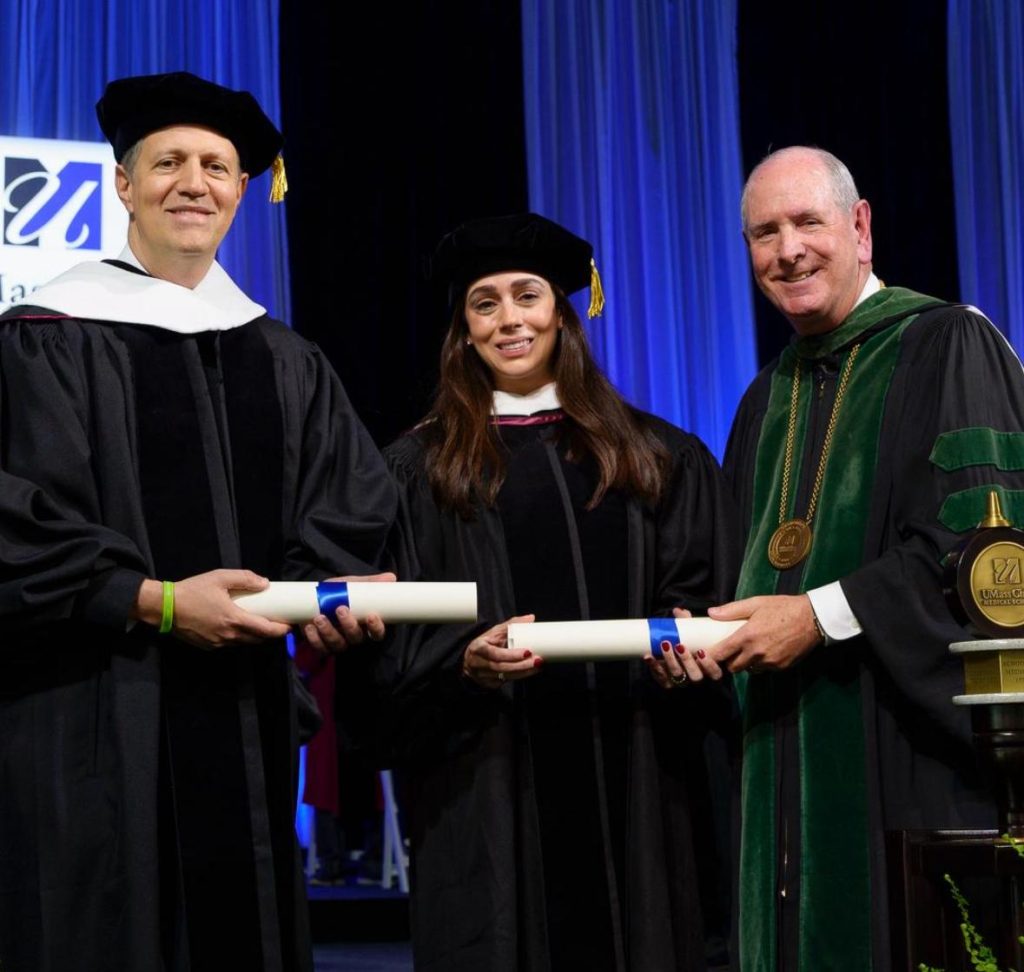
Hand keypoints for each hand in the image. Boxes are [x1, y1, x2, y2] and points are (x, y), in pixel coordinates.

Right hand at [138, 570, 292, 648]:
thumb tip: (265, 583)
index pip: (265, 631)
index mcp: (234, 619)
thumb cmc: (193, 590)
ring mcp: (218, 643)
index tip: (290, 625)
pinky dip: (238, 637)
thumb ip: (245, 578)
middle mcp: (228, 636)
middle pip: (257, 639)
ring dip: (254, 636)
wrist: (164, 607)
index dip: (281, 630)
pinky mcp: (208, 646)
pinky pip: (230, 644)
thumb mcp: (220, 577)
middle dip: (270, 634)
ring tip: (260, 623)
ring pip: (244, 643)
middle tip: (277, 622)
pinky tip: (238, 626)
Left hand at [303, 572, 396, 653]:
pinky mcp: (322, 645)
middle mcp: (354, 636)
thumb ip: (370, 583)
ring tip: (319, 618)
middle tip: (340, 609)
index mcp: (366, 624)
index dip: (376, 627)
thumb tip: (392, 577)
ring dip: (328, 632)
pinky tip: (309, 627)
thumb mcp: (353, 584)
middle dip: (348, 626)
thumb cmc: (339, 592)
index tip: (371, 615)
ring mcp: (338, 642)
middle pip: (356, 638)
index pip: (378, 633)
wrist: (315, 596)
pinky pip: (320, 648)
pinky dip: (314, 639)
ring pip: (338, 645)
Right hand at [461, 614, 539, 688]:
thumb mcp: (494, 632)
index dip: (511, 655)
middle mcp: (478, 663)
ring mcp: (482, 676)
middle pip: (501, 667)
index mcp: (478, 647)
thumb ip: (511, 624)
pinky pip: (505, 682)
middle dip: (522, 665)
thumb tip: (531, 618)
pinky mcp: (488, 684)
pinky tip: (530, 671)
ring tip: (538, 666)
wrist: (470, 660)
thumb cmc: (485, 644)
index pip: (495, 653)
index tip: (527, 652)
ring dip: (524, 672)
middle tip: (537, 660)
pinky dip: (519, 676)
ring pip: (505, 676)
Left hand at [644, 607, 713, 687]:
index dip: (709, 664)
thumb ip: (688, 623)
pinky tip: (649, 656)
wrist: (672, 654)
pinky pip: (661, 677)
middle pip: (696, 676)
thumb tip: (679, 611)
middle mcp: (696, 676)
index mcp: (708, 667)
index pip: (715, 672)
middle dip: (687, 660)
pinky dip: (654, 666)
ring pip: (677, 675)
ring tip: (665, 644)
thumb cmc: (689, 644)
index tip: (701, 651)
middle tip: (679, 645)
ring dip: (670, 660)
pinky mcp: (667, 682)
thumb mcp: (692, 633)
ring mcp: (682, 681)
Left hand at [707, 594, 820, 673]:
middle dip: (728, 661)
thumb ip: (732, 610)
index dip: (711, 655)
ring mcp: (770, 662)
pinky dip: (761, 664)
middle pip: (733, 667)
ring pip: (749, 669)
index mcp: (747, 636)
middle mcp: (757, 653)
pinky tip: (764, 651)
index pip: (721, 653)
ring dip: (745, 663)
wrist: (813, 618)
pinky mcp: (782, 667)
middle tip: (729, 651)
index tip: (706, 653)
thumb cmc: (783, 607)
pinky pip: (764, 669)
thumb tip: (711, 613)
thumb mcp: (756, 603)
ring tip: (748, 651)